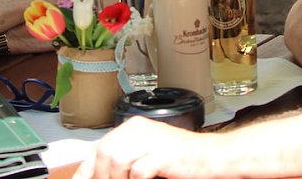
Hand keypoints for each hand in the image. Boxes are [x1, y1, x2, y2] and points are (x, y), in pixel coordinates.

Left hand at [73, 117, 217, 178]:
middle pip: (104, 152)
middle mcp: (139, 129)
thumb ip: (126, 160)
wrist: (215, 156)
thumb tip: (99, 173)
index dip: (86, 170)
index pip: (98, 147)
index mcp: (134, 127)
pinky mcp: (163, 155)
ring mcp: (151, 140)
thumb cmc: (183, 159)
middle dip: (100, 176)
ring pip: (116, 159)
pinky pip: (137, 171)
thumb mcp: (149, 154)